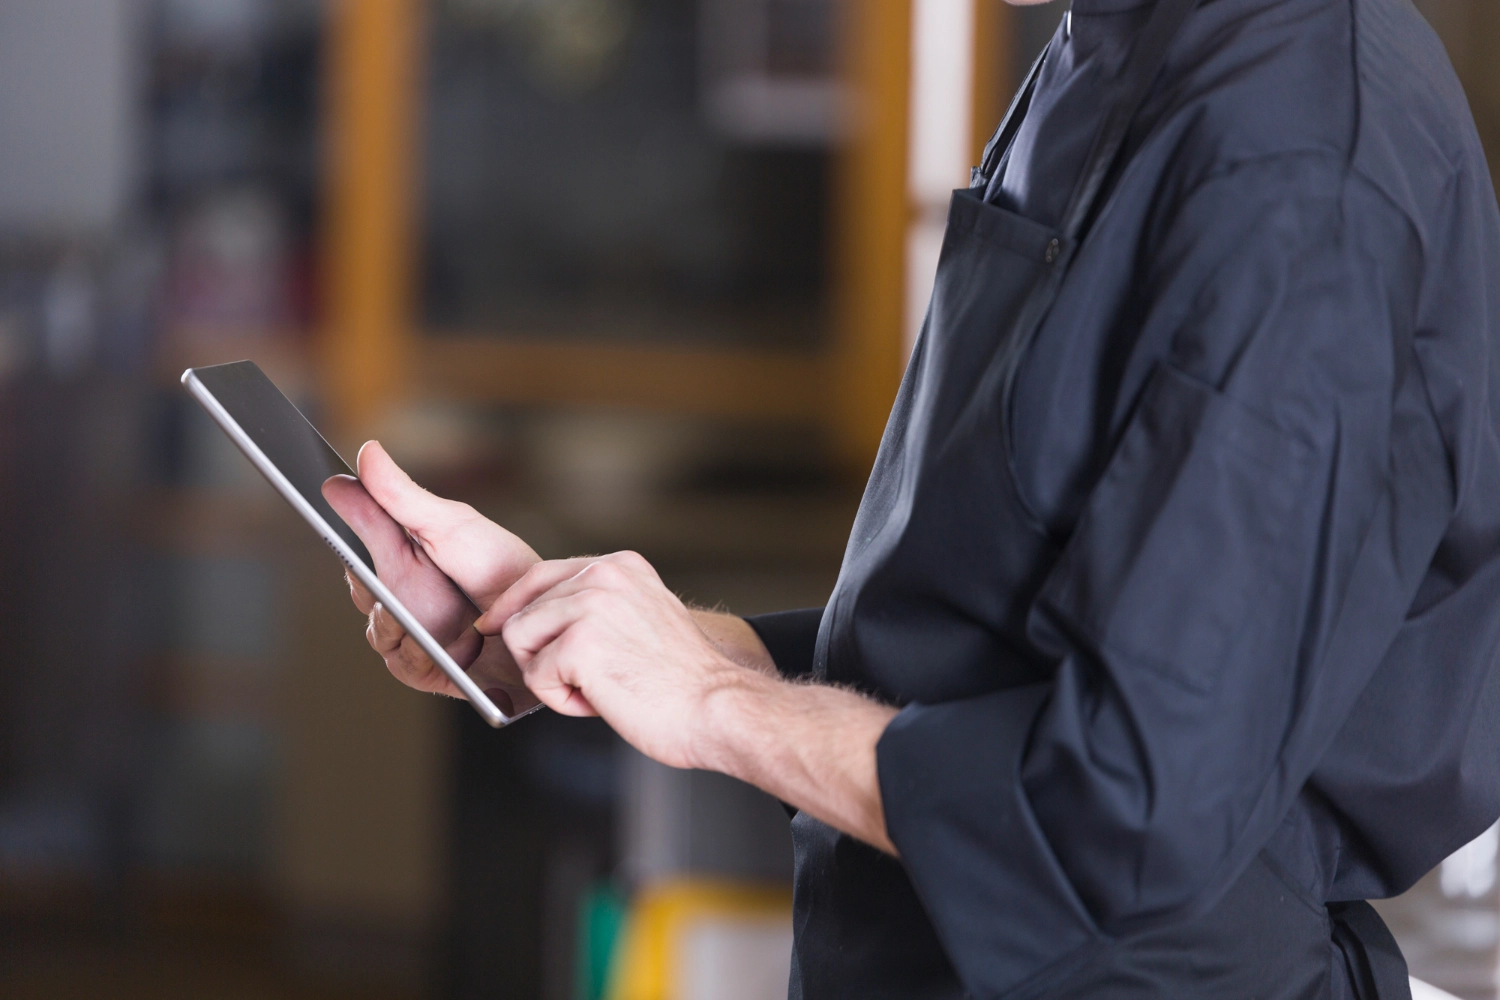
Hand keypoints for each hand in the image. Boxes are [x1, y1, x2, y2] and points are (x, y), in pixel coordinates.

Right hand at [321, 441, 541, 713]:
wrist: (545, 616)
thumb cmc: (502, 568)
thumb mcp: (449, 524)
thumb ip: (401, 496)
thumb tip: (365, 453)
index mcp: (403, 556)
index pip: (354, 550)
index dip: (349, 545)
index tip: (352, 540)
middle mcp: (404, 594)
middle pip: (362, 591)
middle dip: (377, 584)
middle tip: (403, 576)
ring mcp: (414, 633)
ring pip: (376, 631)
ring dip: (399, 621)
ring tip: (430, 612)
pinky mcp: (429, 669)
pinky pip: (403, 664)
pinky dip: (420, 652)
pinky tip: (446, 642)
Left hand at [476, 551, 754, 768]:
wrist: (716, 708)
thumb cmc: (683, 680)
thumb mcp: (642, 618)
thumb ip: (598, 606)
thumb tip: (539, 616)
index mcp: (620, 565)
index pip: (540, 575)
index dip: (512, 606)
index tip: (494, 625)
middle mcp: (603, 575)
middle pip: (521, 611)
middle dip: (542, 654)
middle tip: (588, 680)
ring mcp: (590, 606)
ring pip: (520, 641)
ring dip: (551, 677)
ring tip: (598, 688)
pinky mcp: (579, 644)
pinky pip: (535, 678)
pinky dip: (563, 701)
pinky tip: (603, 700)